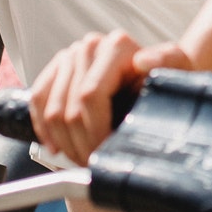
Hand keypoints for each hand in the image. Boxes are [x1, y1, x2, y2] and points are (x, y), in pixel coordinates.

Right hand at [27, 31, 191, 165]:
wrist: (154, 79)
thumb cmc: (165, 81)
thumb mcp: (174, 72)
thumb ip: (166, 63)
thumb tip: (143, 61)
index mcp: (117, 46)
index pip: (90, 96)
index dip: (93, 132)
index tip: (103, 156)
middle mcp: (91, 46)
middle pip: (70, 106)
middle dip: (79, 143)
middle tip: (92, 165)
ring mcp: (71, 55)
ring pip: (51, 107)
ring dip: (63, 141)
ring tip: (80, 159)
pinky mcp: (57, 68)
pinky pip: (37, 98)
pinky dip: (42, 126)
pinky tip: (56, 146)